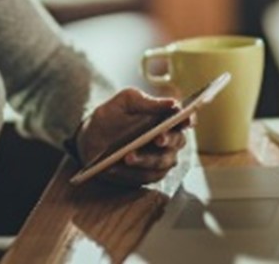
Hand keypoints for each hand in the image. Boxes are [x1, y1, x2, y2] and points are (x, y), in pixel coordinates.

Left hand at [75, 88, 189, 185]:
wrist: (89, 139)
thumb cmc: (111, 116)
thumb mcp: (124, 102)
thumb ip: (146, 102)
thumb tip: (172, 103)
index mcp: (166, 118)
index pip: (185, 118)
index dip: (188, 119)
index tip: (185, 119)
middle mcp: (168, 140)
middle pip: (177, 141)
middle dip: (168, 140)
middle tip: (157, 139)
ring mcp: (159, 159)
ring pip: (162, 162)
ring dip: (145, 160)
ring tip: (128, 156)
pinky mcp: (147, 176)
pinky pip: (145, 177)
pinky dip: (130, 173)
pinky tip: (115, 167)